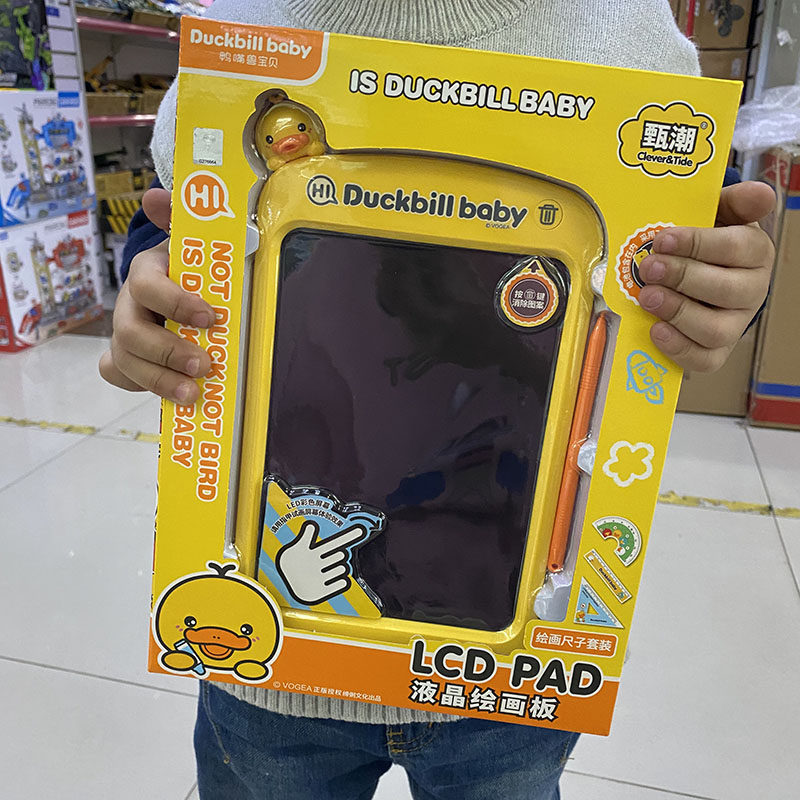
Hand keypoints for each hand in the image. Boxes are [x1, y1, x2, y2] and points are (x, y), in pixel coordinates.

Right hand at [99, 188, 213, 403]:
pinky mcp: (127, 358)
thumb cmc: (189, 267)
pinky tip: (169, 398)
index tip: (210, 316)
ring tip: (192, 394)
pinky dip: (140, 387)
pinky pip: (119, 375)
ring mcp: (125, 333)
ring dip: (157, 379)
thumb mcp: (192, 242)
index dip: (175, 302)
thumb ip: (182, 219)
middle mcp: (129, 304)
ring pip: (125, 359)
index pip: (148, 285)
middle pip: (131, 332)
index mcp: (146, 273)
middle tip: (204, 365)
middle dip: (167, 351)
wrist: (174, 285)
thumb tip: (156, 196)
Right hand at [275, 520, 369, 604]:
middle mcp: (314, 564)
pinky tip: (336, 580)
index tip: (362, 529)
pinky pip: (340, 583)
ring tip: (330, 568)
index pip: (335, 541)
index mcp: (310, 552)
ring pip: (342, 569)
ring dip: (339, 568)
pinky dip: (341, 581)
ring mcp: (317, 578)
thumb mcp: (295, 548)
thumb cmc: (288, 565)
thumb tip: (310, 524)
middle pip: (340, 556)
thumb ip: (306, 536)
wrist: (274, 588)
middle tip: (332, 557)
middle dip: (338, 556)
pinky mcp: (319, 592)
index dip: (350, 535)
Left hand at [637, 181, 774, 371]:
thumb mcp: (719, 215)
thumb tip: (761, 194)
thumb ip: (735, 202)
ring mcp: (734, 324)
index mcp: (755, 253)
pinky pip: (704, 360)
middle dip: (682, 278)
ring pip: (714, 329)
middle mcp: (752, 291)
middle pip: (725, 291)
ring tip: (647, 298)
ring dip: (677, 313)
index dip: (698, 244)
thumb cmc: (705, 243)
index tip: (663, 239)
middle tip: (649, 269)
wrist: (700, 272)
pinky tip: (655, 330)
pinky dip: (678, 348)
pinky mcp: (715, 351)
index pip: (735, 249)